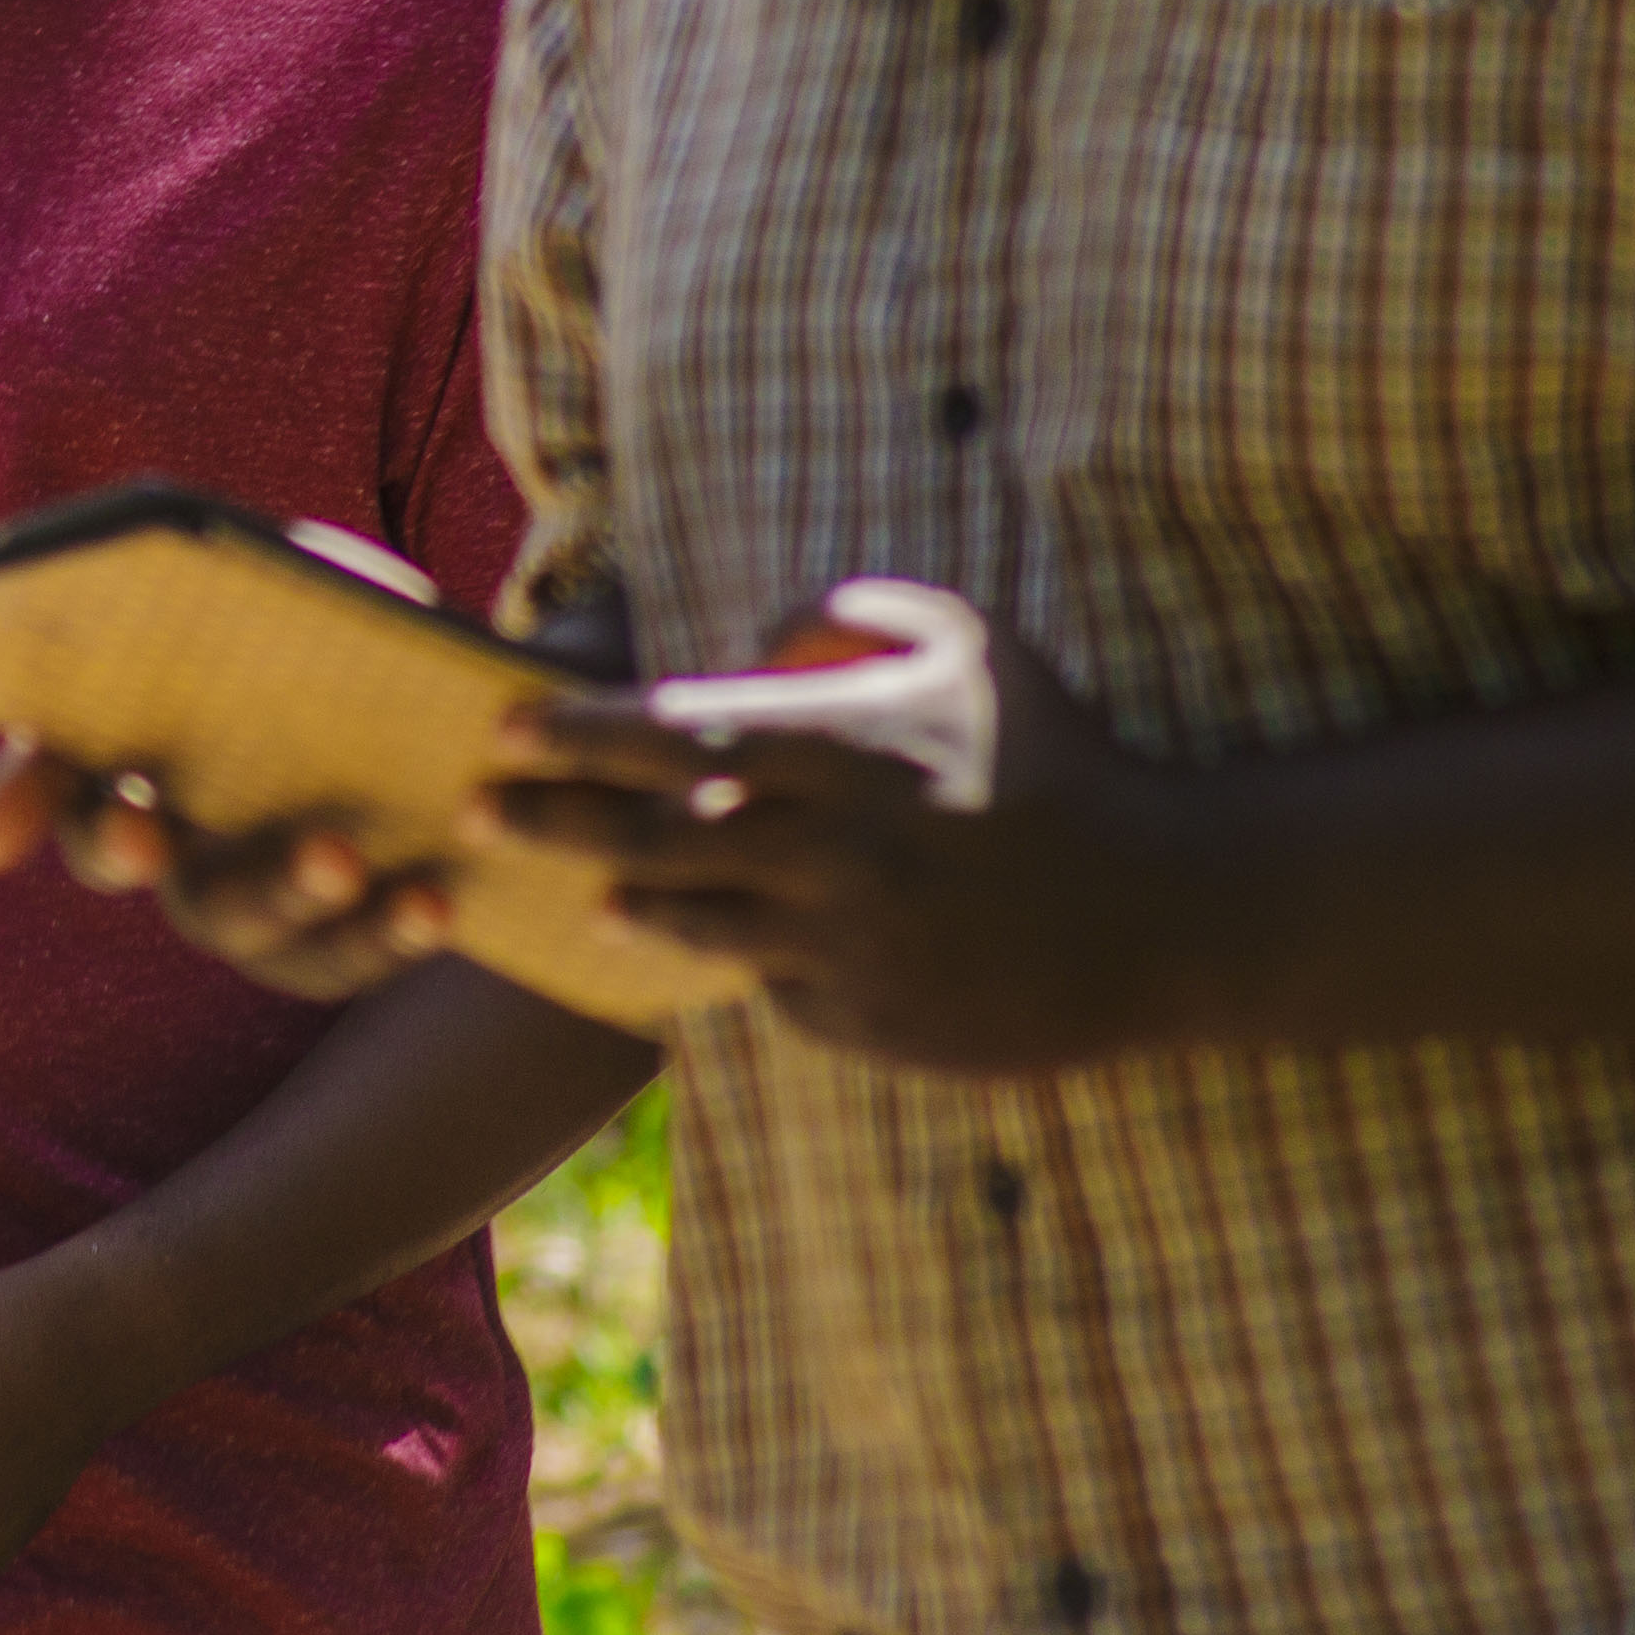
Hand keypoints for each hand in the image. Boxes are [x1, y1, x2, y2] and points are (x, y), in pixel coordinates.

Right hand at [0, 583, 640, 999]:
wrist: (440, 706)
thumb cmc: (327, 626)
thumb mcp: (288, 584)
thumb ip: (243, 578)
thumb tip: (209, 563)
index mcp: (118, 737)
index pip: (40, 767)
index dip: (12, 800)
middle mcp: (158, 835)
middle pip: (114, 850)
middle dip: (118, 842)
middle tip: (139, 831)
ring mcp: (236, 905)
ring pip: (236, 915)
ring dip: (282, 885)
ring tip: (336, 855)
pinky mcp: (324, 951)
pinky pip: (346, 952)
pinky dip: (389, 927)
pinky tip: (434, 898)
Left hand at [479, 611, 1204, 1073]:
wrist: (1164, 914)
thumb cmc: (1058, 757)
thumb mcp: (970, 643)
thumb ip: (848, 614)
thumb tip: (754, 637)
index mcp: (847, 751)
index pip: (679, 734)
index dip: (583, 732)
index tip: (506, 724)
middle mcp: (832, 852)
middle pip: (654, 835)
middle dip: (551, 820)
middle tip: (470, 810)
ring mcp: (844, 945)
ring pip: (693, 925)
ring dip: (620, 901)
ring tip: (574, 887)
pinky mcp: (863, 1020)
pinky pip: (771, 985)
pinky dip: (738, 957)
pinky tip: (707, 939)